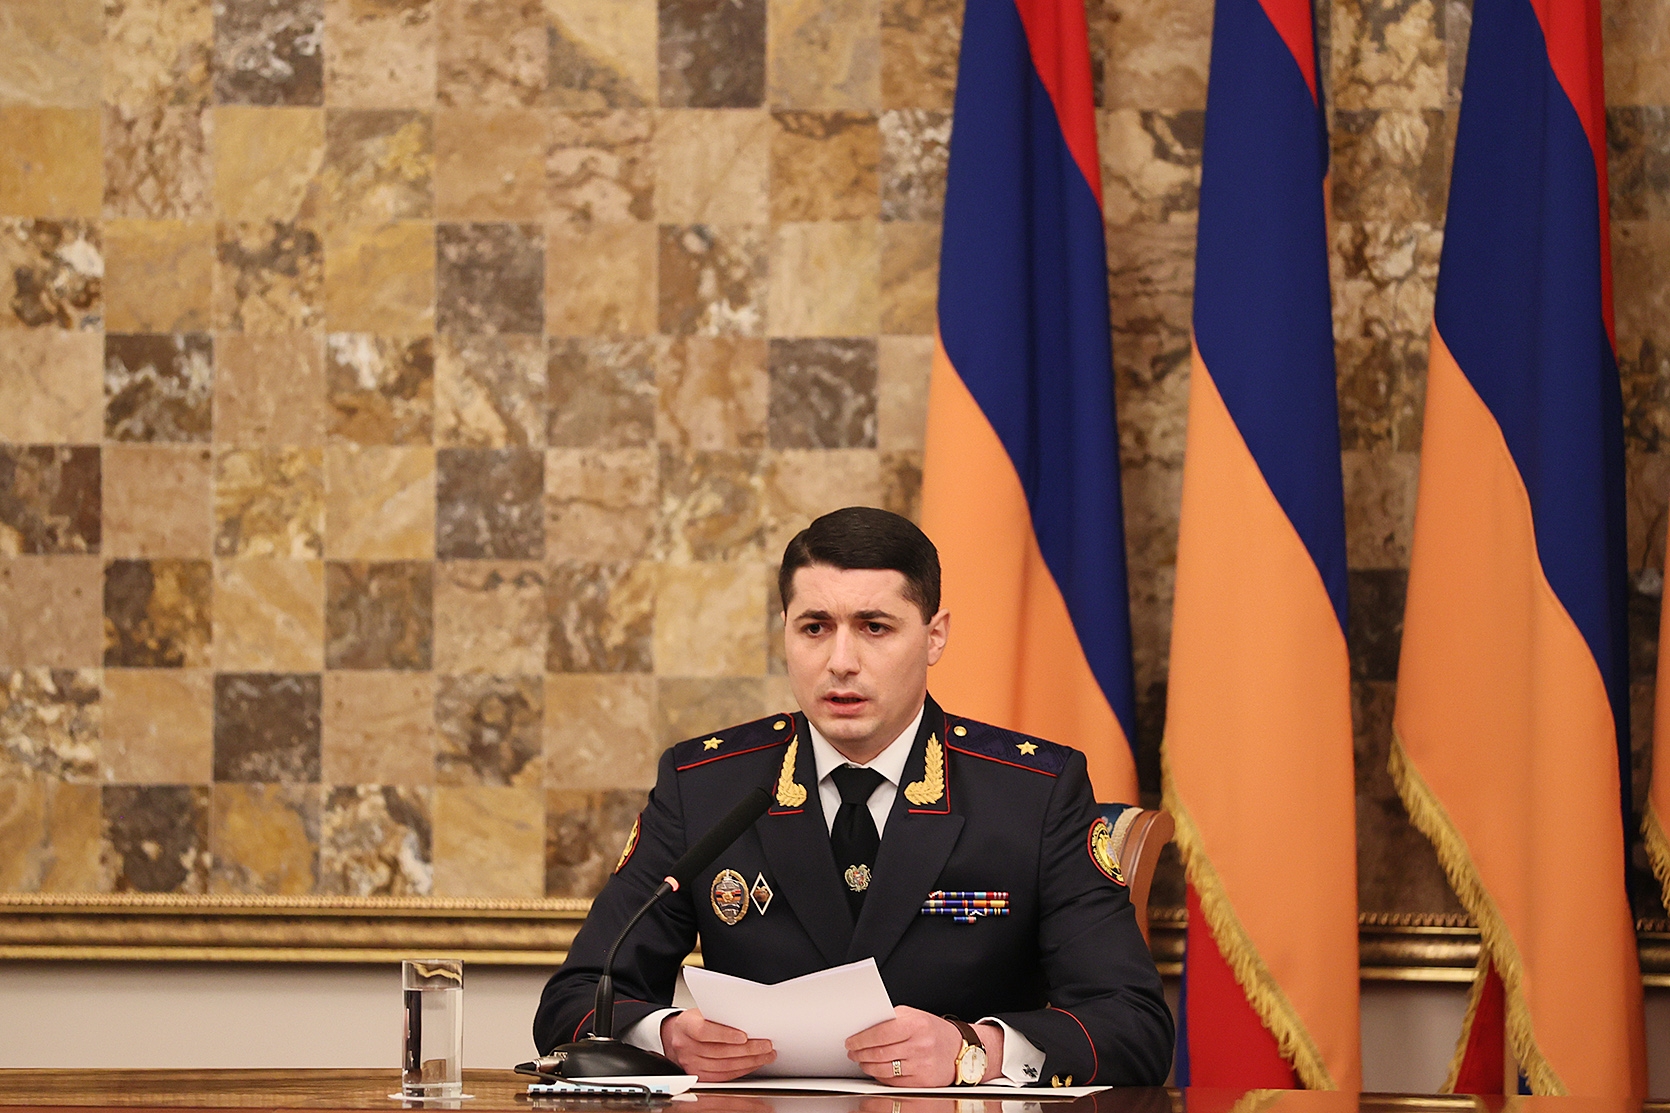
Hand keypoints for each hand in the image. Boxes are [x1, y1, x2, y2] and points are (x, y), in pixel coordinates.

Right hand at [660, 1009, 775, 1080]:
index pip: (703, 1031)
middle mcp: (684, 1046)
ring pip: (723, 1066)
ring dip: (749, 1061)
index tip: (744, 1035)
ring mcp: (690, 1063)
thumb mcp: (704, 1011)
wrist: (679, 1036)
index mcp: (685, 1025)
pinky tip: (752, 1064)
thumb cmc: (695, 1021)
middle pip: (718, 1051)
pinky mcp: (698, 1075)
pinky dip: (741, 1070)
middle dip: (747, 1049)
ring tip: (765, 1055)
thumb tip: (749, 1020)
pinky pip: (723, 1076)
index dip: (724, 1034)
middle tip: (766, 1045)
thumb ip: (721, 1015)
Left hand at [844, 1006, 963, 1086]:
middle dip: (860, 1053)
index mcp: (916, 1025)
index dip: (862, 1038)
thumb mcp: (915, 1016)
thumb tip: (865, 1026)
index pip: (881, 1033)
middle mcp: (920, 1045)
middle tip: (852, 1051)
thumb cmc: (934, 1031)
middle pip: (880, 1053)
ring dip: (867, 1066)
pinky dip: (880, 1076)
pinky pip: (893, 1081)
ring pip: (884, 1069)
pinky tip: (876, 1069)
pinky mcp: (922, 1082)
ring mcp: (921, 1065)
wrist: (960, 1049)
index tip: (851, 1041)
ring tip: (861, 1060)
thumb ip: (892, 1019)